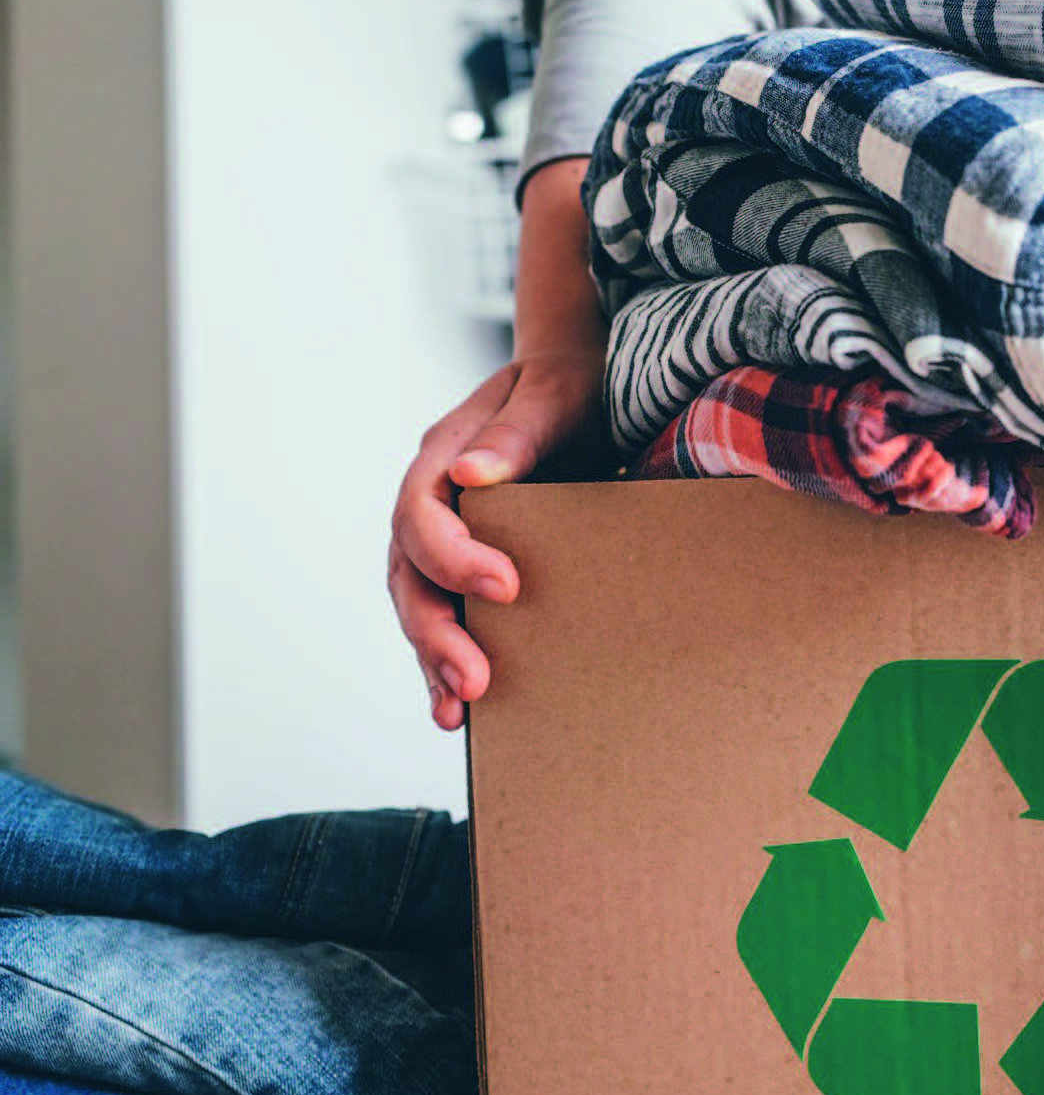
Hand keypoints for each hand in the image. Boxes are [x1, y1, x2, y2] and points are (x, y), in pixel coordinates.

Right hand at [388, 346, 605, 728]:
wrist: (583, 384)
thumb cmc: (569, 384)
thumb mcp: (552, 396)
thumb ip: (515, 434)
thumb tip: (470, 473)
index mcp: (441, 457)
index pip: (421, 514)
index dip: (453, 556)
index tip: (506, 586)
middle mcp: (433, 502)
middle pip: (410, 574)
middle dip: (436, 632)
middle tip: (473, 682)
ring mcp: (449, 536)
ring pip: (420, 603)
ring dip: (434, 658)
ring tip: (457, 710)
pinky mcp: (474, 564)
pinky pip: (448, 613)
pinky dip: (450, 657)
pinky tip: (460, 705)